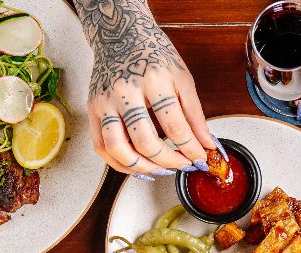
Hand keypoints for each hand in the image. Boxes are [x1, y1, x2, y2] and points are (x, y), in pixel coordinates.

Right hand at [76, 0, 214, 176]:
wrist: (120, 34)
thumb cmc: (153, 54)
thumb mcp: (182, 78)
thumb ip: (195, 114)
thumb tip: (207, 145)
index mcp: (153, 80)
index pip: (174, 126)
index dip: (190, 149)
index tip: (200, 159)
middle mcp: (125, 91)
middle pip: (146, 141)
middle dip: (169, 161)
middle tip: (183, 165)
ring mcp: (105, 101)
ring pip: (118, 149)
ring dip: (142, 167)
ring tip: (160, 170)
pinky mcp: (92, 109)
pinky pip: (100, 146)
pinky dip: (119, 163)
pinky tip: (137, 166)